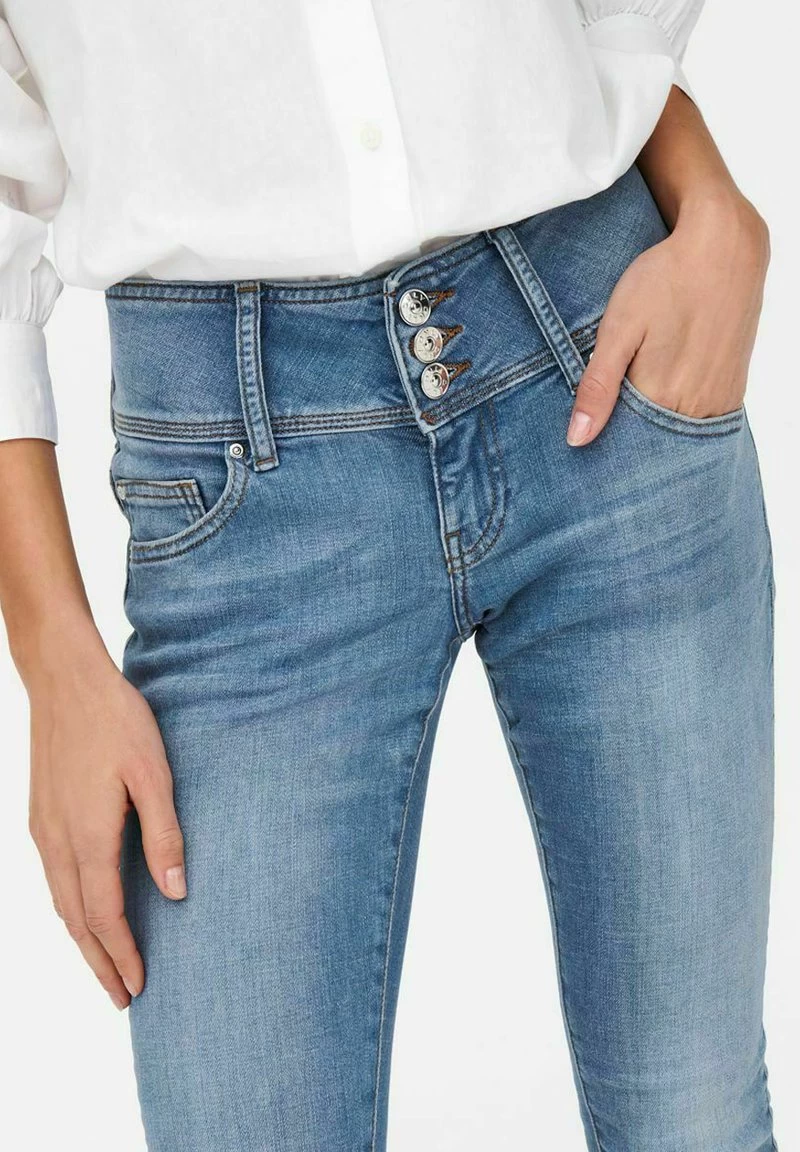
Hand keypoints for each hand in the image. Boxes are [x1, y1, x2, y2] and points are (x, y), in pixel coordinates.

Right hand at [27, 636, 184, 1009]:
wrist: (64, 680)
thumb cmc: (115, 719)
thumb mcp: (154, 773)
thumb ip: (165, 834)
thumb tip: (176, 892)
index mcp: (88, 835)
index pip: (104, 915)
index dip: (122, 955)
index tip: (139, 986)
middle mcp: (58, 840)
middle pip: (75, 921)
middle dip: (99, 962)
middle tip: (122, 996)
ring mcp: (43, 828)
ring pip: (60, 902)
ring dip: (83, 938)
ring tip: (106, 963)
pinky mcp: (40, 815)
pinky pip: (54, 877)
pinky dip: (70, 907)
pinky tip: (86, 909)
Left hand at [566, 192, 769, 446]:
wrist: (724, 246)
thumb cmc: (665, 280)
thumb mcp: (618, 329)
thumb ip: (598, 386)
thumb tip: (577, 439)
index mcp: (663, 396)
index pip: (626, 446)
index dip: (605, 441)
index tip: (588, 434)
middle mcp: (697, 406)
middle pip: (655, 444)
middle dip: (630, 438)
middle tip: (612, 410)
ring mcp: (720, 398)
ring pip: (679, 434)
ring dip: (657, 427)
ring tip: (640, 396)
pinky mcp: (734, 386)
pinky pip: (703, 418)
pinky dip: (681, 414)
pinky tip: (666, 393)